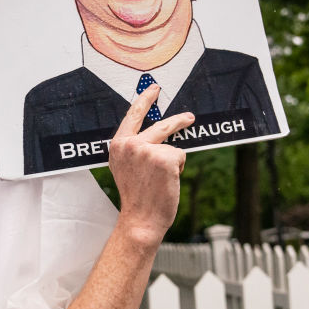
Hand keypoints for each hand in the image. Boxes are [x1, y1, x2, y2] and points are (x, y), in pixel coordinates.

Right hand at [109, 84, 193, 246]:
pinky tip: (166, 182)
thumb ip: (132, 148)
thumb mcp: (125, 167)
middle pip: (161, 125)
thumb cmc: (136, 197)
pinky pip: (180, 156)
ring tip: (164, 178)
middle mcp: (130, 144)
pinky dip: (178, 169)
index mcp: (118, 145)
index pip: (133, 115)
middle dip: (179, 121)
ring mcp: (148, 150)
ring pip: (172, 146)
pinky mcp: (166, 158)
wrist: (140, 219)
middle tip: (190, 118)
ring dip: (172, 162)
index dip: (145, 100)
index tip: (155, 88)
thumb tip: (154, 133)